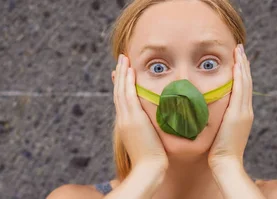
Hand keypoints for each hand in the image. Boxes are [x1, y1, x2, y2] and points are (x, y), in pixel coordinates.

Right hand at [113, 54, 167, 168]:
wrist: (149, 168)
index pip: (122, 100)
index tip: (121, 74)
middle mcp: (123, 119)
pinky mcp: (132, 118)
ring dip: (122, 73)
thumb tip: (157, 125)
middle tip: (120, 61)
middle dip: (120, 75)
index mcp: (126, 124)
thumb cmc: (153, 159)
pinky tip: (129, 70)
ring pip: (121, 90)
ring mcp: (126, 118)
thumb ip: (151, 130)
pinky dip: (127, 81)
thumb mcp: (149, 140)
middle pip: (118, 92)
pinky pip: (127, 95)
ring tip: (123, 58)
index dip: (121, 86)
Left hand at [208, 44, 253, 167]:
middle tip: (240, 49)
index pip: (242, 89)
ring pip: (246, 83)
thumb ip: (216, 121)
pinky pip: (241, 90)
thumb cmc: (217, 153)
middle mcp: (245, 111)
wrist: (225, 164)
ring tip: (240, 51)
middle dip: (243, 65)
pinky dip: (241, 76)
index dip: (240, 74)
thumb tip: (206, 113)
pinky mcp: (240, 113)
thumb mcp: (218, 132)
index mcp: (241, 115)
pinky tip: (238, 64)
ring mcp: (244, 112)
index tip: (237, 61)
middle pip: (246, 82)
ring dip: (243, 65)